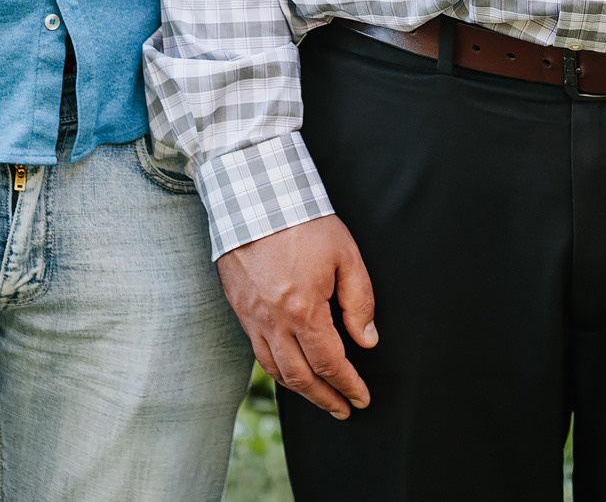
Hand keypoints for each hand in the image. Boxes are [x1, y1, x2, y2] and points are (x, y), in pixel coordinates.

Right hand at [218, 214, 378, 418]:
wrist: (253, 197)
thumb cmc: (305, 222)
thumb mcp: (347, 256)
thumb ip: (360, 302)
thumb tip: (366, 340)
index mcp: (303, 309)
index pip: (330, 363)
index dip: (348, 385)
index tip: (361, 398)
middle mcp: (273, 321)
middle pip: (300, 377)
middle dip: (325, 398)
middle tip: (343, 409)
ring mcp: (251, 317)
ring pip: (275, 369)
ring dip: (300, 390)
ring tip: (320, 398)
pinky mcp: (239, 308)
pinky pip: (258, 351)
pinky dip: (277, 369)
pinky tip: (291, 370)